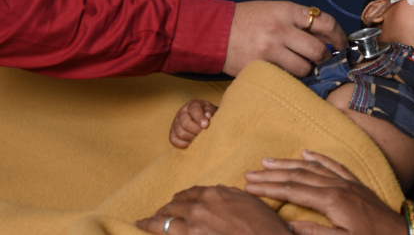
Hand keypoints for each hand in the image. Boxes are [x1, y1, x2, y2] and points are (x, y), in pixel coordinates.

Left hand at [136, 185, 289, 234]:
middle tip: (158, 213)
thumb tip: (219, 193)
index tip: (177, 200)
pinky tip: (143, 228)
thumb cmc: (261, 224)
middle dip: (166, 209)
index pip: (191, 192)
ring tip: (144, 222)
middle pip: (174, 205)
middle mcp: (199, 207)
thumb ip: (229, 195)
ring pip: (164, 220)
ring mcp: (191, 226)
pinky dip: (152, 230)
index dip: (182, 197)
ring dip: (153, 221)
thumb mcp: (248, 201)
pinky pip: (166, 234)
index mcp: (214, 194)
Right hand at [170, 100, 217, 148]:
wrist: (203, 120)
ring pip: (180, 133)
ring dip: (192, 138)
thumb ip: (211, 111)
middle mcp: (181, 112)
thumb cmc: (209, 115)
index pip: (194, 110)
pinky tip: (192, 143)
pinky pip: (173, 140)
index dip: (200, 118)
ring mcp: (175, 123)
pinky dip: (184, 144)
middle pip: (185, 123)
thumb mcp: (212, 110)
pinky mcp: (171, 133)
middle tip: (204, 134)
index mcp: (192, 104)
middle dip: (196, 130)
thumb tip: (208, 116)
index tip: (206, 125)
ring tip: (200, 139)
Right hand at [224, 1, 347, 77]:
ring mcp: (270, 50)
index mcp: (287, 11)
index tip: (341, 45)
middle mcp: (281, 29)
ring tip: (299, 66)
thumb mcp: (276, 11)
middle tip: (321, 60)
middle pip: (318, 50)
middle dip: (324, 58)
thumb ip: (300, 22)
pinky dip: (289, 77)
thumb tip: (327, 38)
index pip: (325, 23)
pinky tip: (285, 72)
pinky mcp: (260, 67)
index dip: (339, 36)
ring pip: (304, 68)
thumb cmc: (248, 19)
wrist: (214, 31)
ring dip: (306, 70)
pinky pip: (285, 77)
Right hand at [244, 152, 405, 234]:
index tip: (248, 186)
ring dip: (288, 164)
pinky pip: (333, 165)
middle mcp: (337, 186)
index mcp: (331, 201)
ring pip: (311, 168)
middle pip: (297, 176)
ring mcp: (347, 182)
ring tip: (268, 161)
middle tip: (249, 173)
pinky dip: (317, 158)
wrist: (402, 234)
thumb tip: (287, 224)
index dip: (268, 188)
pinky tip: (306, 153)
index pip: (292, 191)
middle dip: (271, 174)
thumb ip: (314, 233)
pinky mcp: (355, 183)